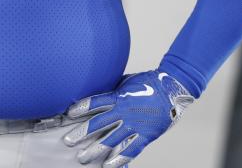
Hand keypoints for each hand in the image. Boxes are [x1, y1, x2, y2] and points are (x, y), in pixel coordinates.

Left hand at [63, 71, 193, 166]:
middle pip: (98, 124)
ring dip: (95, 149)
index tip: (69, 114)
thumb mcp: (127, 82)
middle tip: (68, 141)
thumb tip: (99, 92)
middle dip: (81, 133)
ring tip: (82, 157)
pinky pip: (130, 149)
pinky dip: (119, 158)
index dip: (81, 108)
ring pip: (111, 140)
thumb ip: (113, 90)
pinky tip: (108, 165)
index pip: (95, 103)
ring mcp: (134, 125)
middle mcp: (124, 112)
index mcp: (119, 97)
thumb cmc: (150, 82)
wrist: (173, 89)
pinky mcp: (145, 135)